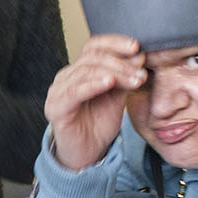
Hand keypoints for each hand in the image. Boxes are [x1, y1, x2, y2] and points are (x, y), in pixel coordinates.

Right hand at [43, 34, 144, 169]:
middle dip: (120, 62)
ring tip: (133, 78)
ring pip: (85, 71)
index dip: (114, 43)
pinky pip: (74, 91)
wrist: (87, 154)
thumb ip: (125, 77)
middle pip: (91, 58)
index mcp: (79, 71)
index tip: (136, 47)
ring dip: (114, 72)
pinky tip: (110, 82)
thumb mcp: (117, 97)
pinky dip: (93, 84)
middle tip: (140, 70)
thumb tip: (139, 56)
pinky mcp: (56, 108)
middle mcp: (66, 77)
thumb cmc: (98, 126)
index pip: (93, 46)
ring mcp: (58, 91)